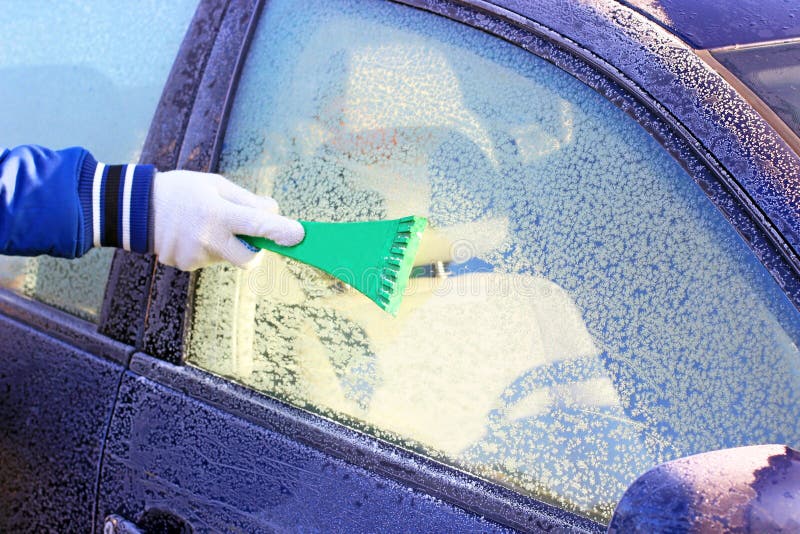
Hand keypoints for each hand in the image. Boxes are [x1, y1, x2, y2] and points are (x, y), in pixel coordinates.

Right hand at [151, 170, 303, 270]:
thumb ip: (247, 200)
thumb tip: (274, 212)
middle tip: (247, 233)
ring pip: (227, 257)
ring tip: (203, 223)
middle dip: (256, 251)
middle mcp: (208, 239)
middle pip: (249, 259)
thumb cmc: (182, 190)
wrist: (135, 208)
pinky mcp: (185, 265)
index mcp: (217, 213)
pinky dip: (208, 249)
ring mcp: (195, 256)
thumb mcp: (215, 184)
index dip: (281, 231)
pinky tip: (190, 233)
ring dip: (226, 244)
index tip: (298, 236)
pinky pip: (209, 260)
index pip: (257, 225)